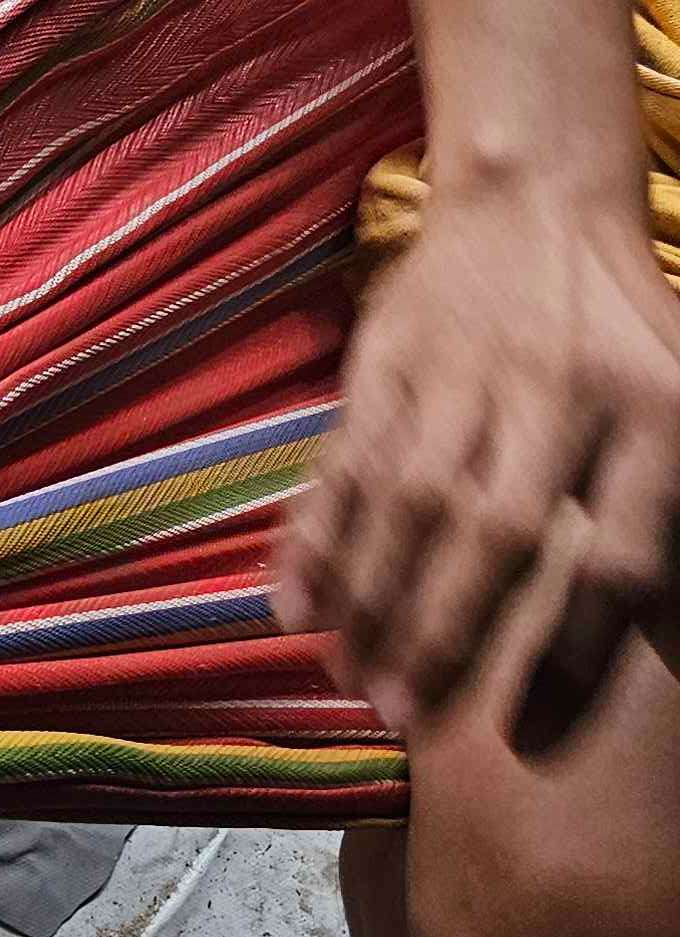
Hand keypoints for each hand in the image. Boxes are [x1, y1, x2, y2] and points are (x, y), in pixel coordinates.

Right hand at [273, 170, 679, 740]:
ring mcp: (465, 370)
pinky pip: (348, 454)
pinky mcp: (390, 355)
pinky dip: (317, 529)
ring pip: (410, 496)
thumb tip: (658, 637)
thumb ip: (658, 517)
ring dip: (371, 591)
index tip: (529, 733)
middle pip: (497, 529)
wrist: (539, 203)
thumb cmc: (622, 334)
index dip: (571, 646)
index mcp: (653, 418)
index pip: (616, 552)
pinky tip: (292, 599)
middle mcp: (558, 395)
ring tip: (347, 675)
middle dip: (447, 631)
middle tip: (405, 717)